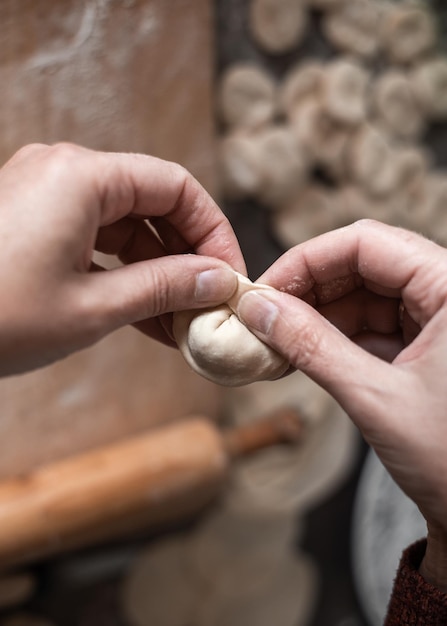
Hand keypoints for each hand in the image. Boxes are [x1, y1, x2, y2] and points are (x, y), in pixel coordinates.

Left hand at [0, 143, 244, 374]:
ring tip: (184, 322)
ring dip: (158, 273)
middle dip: (187, 257)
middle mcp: (65, 173)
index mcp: (81, 176)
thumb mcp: (92, 308)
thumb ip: (164, 288)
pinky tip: (150, 317)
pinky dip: (125, 276)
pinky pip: (98, 241)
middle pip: (153, 205)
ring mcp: (48, 195)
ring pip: (127, 228)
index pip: (176, 187)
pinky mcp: (36, 221)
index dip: (213, 231)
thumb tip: (218, 281)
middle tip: (210, 304)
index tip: (230, 276)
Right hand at [237, 219, 446, 589]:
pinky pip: (370, 325)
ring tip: (275, 340)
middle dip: (308, 289)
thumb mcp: (375, 397)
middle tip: (262, 316)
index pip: (368, 243)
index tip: (264, 289)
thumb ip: (312, 346)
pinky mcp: (424, 344)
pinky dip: (333, 337)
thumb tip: (259, 310)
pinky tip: (301, 353)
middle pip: (363, 264)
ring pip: (363, 295)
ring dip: (316, 316)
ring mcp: (437, 319)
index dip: (308, 261)